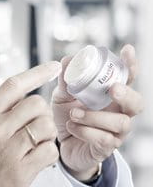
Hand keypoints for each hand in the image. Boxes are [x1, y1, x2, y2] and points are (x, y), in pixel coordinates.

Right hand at [0, 62, 61, 186]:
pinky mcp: (20, 171)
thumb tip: (23, 94)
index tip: (54, 66)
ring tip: (37, 142)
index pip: (13, 85)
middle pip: (35, 104)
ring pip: (46, 125)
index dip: (37, 73)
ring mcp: (8, 150)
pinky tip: (38, 157)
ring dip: (48, 133)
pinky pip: (50, 151)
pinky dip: (49, 153)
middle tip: (36, 124)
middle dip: (42, 113)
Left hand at [52, 45, 143, 180]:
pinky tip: (72, 126)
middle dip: (127, 94)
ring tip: (73, 113)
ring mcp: (116, 132)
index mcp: (110, 95)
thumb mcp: (63, 96)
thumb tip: (67, 59)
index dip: (130, 65)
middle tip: (112, 89)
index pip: (126, 78)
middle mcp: (118, 112)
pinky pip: (104, 139)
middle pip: (137, 103)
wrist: (60, 144)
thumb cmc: (68, 116)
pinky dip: (85, 131)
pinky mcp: (106, 148)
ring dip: (95, 116)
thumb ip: (66, 80)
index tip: (127, 50)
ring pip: (120, 123)